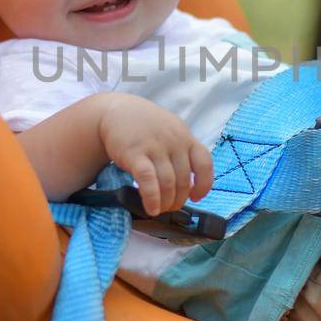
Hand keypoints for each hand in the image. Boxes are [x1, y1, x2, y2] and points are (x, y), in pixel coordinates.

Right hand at [97, 96, 214, 215]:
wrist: (117, 111)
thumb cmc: (146, 126)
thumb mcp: (171, 131)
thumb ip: (182, 152)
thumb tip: (190, 184)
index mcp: (186, 137)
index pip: (204, 164)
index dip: (203, 185)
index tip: (196, 197)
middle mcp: (174, 142)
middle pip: (183, 180)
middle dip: (178, 200)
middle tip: (171, 208)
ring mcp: (155, 147)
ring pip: (167, 183)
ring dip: (166, 203)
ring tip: (160, 210)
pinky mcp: (135, 154)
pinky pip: (148, 181)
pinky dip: (152, 198)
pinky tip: (151, 209)